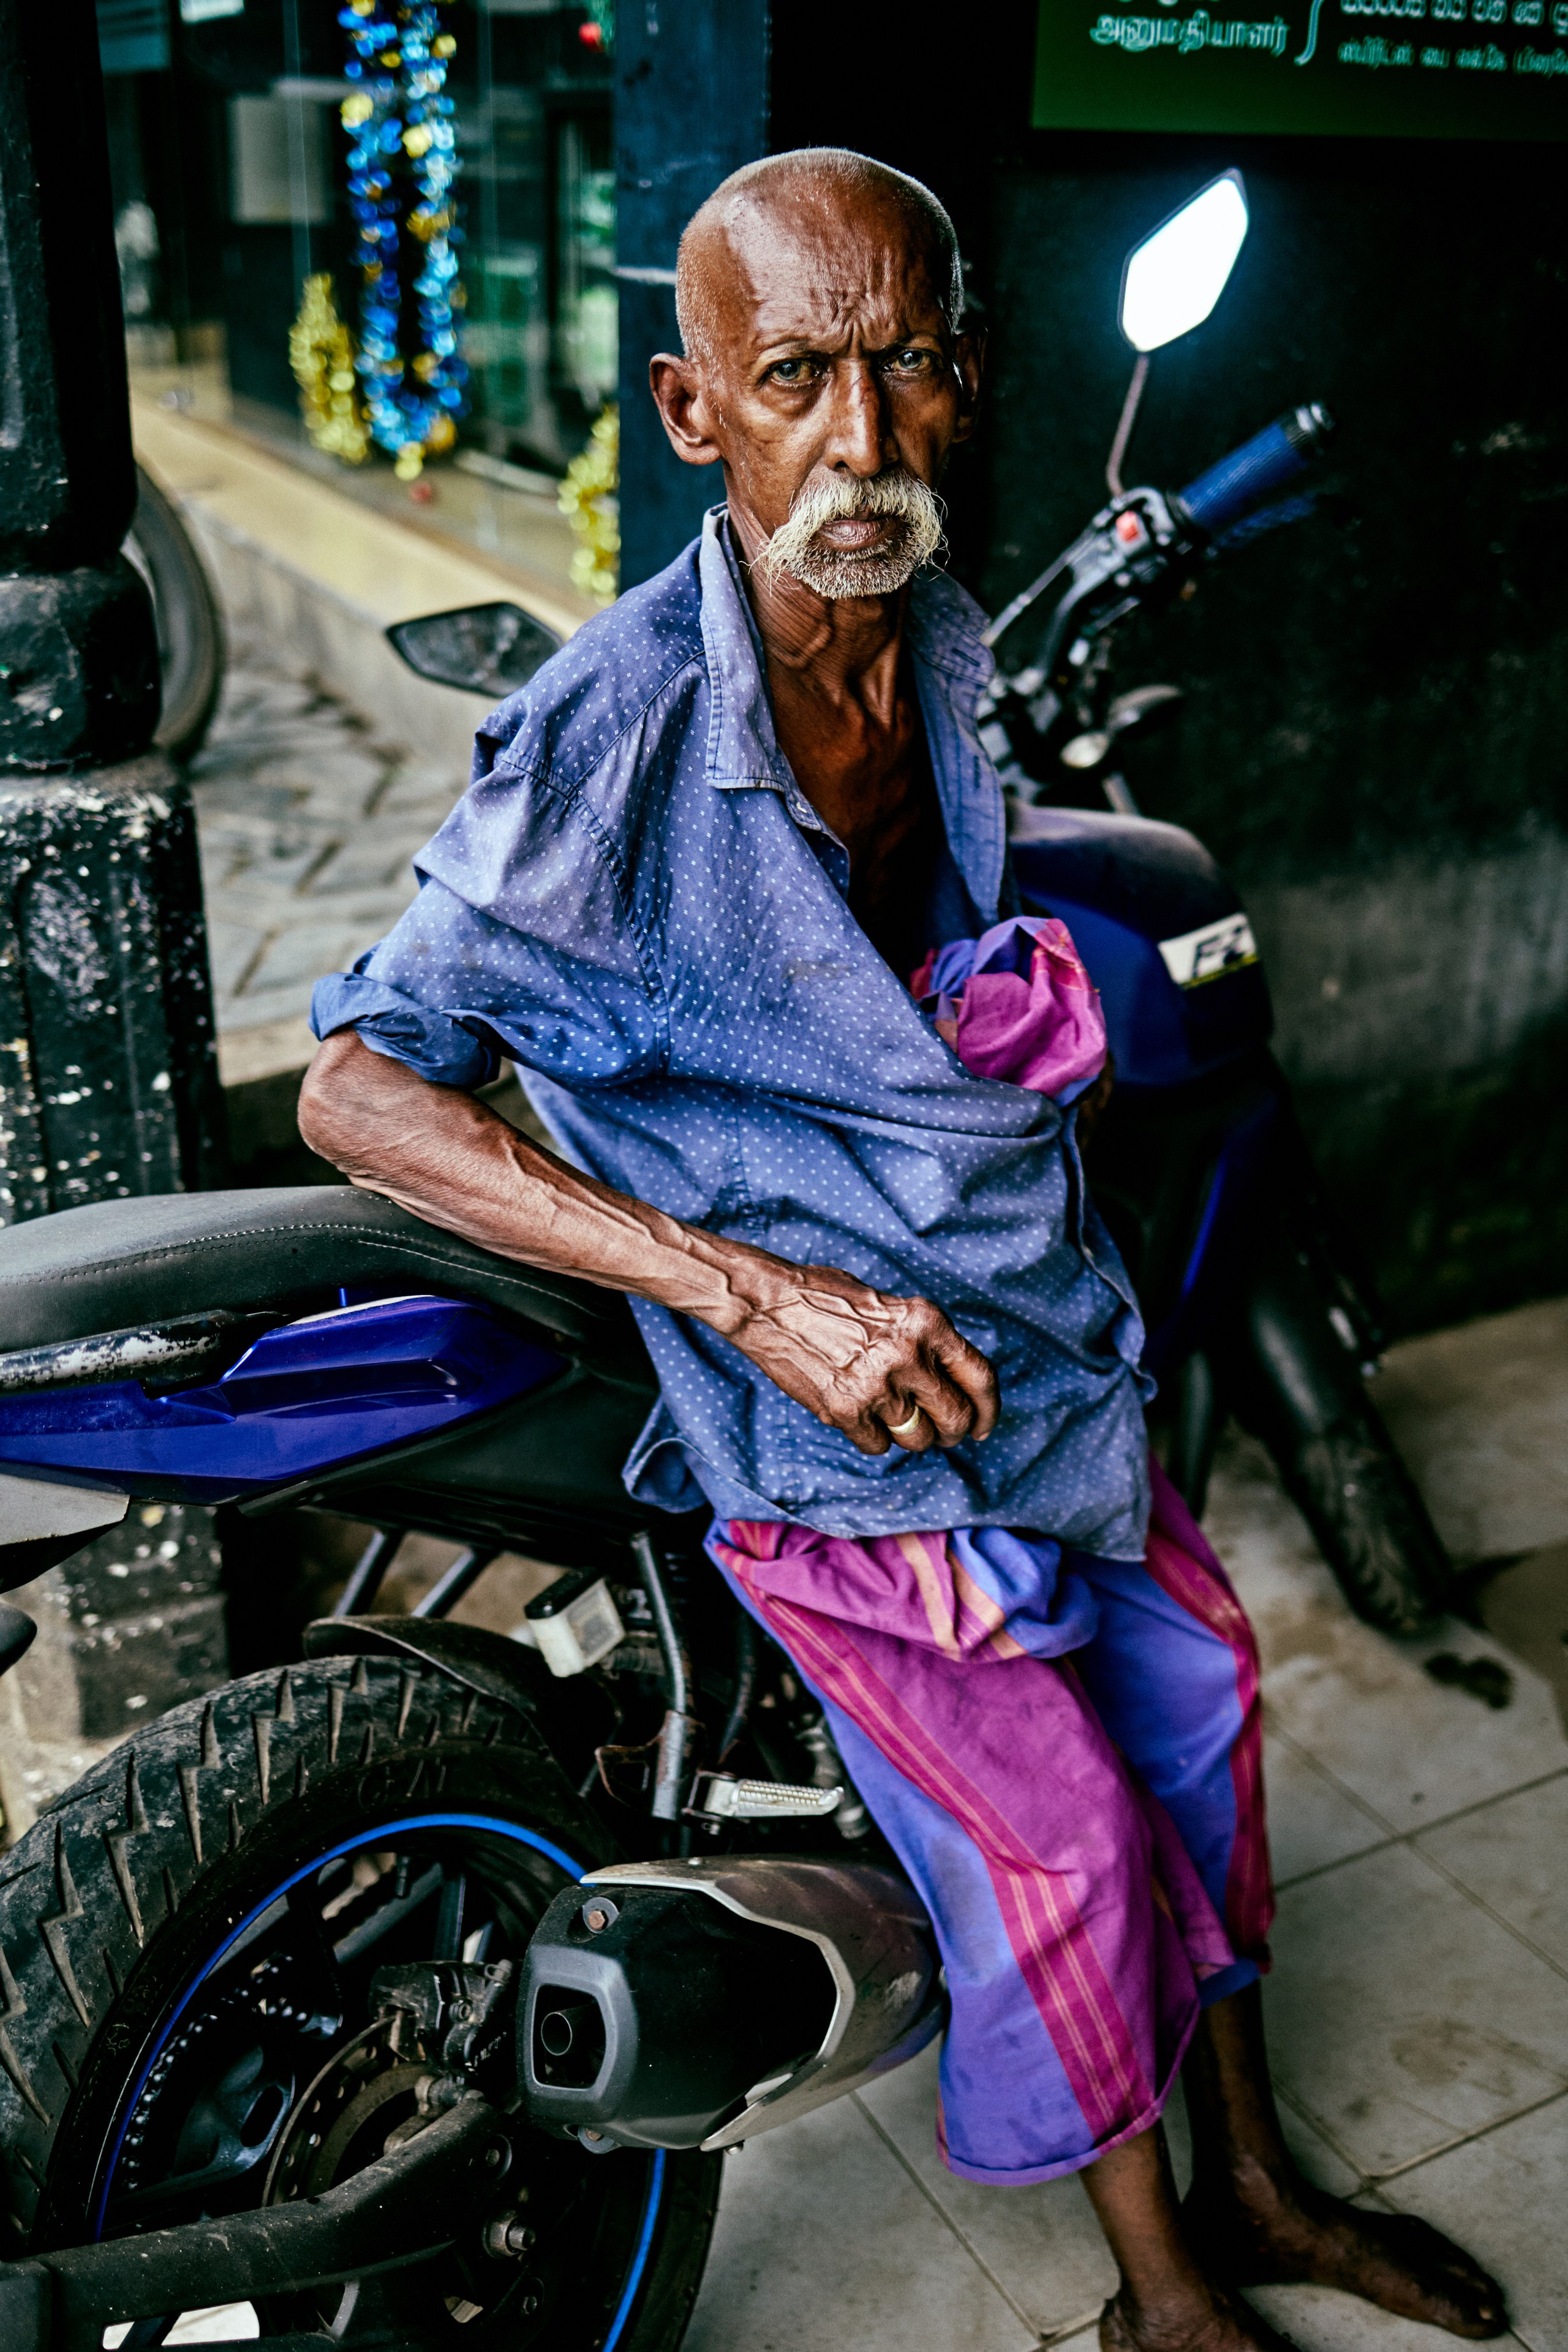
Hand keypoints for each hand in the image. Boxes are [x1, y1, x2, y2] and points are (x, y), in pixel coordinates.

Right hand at [711, 1253, 999, 1455]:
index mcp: (927, 1322)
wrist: (768, 1304)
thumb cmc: (828, 1299)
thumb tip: (952, 1388)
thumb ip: (924, 1343)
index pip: (980, 1376)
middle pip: (955, 1417)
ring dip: (910, 1435)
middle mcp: (909, 1355)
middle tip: (941, 1432)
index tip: (984, 1427)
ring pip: (918, 1437)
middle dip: (952, 1431)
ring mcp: (878, 1386)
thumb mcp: (892, 1308)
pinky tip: (856, 1412)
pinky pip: (878, 1445)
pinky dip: (872, 1437)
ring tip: (889, 1414)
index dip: (988, 1409)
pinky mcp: (846, 1410)